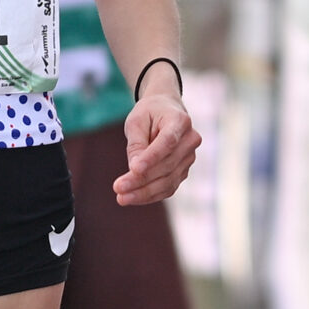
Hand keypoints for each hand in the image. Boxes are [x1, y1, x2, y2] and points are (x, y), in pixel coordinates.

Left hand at [114, 91, 200, 205]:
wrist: (165, 110)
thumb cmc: (149, 113)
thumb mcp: (136, 121)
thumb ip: (136, 144)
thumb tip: (135, 171)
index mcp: (180, 121)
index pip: (167, 142)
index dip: (152, 158)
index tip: (133, 169)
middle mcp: (190, 140)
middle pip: (166, 166)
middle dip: (141, 180)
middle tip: (118, 188)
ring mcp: (189, 157)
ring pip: (168, 181)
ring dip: (144, 193)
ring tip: (122, 198)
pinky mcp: (184, 170)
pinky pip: (168, 187)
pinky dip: (150, 195)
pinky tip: (132, 197)